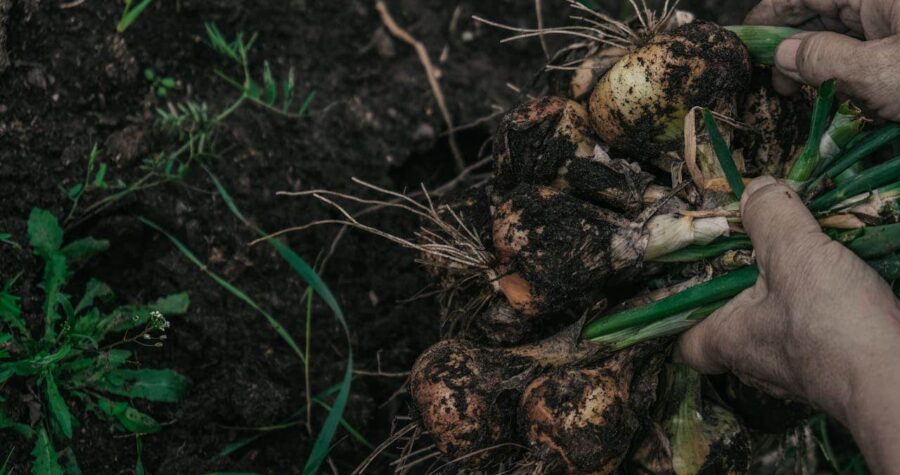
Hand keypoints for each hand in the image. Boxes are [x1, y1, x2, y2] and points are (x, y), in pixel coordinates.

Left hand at [676, 177, 899, 472]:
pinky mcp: (836, 369)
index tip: (698, 278)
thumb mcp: (795, 255)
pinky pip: (817, 335)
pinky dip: (824, 310)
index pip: (687, 343)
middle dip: (744, 290)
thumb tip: (754, 189)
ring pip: (778, 329)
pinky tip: (841, 283)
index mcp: (729, 340)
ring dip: (789, 296)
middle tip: (760, 250)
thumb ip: (770, 218)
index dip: (686, 316)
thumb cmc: (834, 326)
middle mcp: (757, 363)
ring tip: (806, 258)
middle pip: (733, 326)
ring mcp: (798, 371)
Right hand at [744, 0, 899, 120]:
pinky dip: (847, 81)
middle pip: (825, 18)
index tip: (746, 34)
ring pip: (844, 42)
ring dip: (819, 69)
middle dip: (793, 46)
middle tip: (773, 79)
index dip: (773, 11)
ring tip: (799, 94)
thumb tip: (782, 54)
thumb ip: (825, 60)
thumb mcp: (879, 73)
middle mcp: (885, 9)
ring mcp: (896, 34)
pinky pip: (866, 64)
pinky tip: (837, 100)